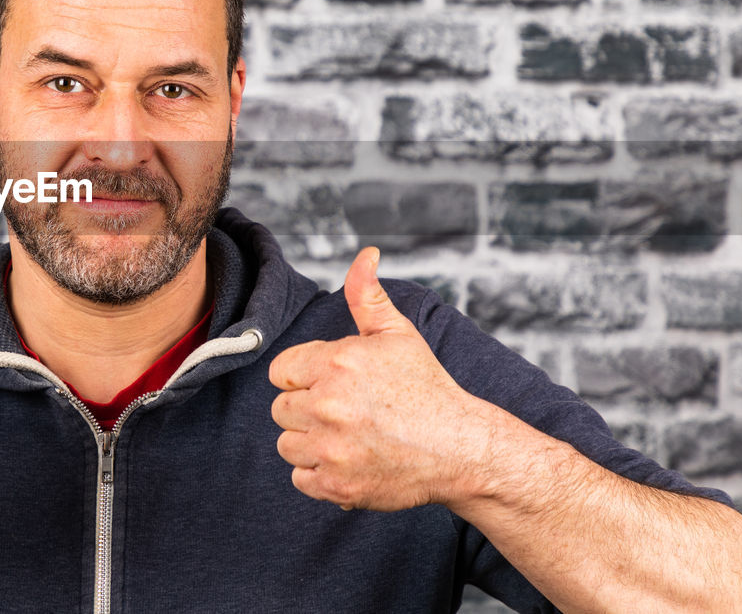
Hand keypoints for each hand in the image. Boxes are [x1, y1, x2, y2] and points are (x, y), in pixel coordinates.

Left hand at [269, 247, 486, 511]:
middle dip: (307, 408)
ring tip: (349, 436)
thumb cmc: (426, 388)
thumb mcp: (398, 335)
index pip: (281, 371)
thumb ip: (367, 295)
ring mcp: (331, 448)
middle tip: (347, 412)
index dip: (305, 376)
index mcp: (336, 363)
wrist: (460, 448)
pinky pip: (300, 478)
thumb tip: (365, 255)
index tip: (334, 384)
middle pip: (281, 408)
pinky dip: (319, 474)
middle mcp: (328, 405)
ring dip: (310, 442)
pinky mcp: (336, 485)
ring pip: (287, 444)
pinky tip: (349, 460)